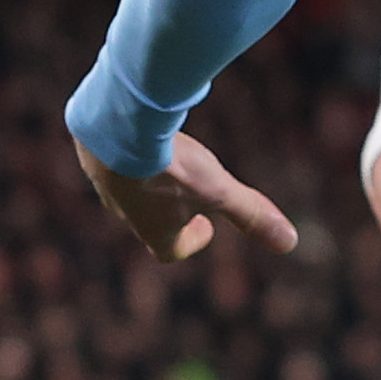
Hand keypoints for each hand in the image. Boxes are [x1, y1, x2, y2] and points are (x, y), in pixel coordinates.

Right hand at [76, 133, 297, 264]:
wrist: (118, 128)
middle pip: (148, 220)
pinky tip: (142, 132)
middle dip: (170, 210)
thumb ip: (251, 214)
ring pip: (128, 187)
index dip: (191, 242)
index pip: (170, 251)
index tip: (208, 227)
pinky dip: (129, 151)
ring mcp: (104, 182)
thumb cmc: (171, 167)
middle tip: (191, 193)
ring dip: (149, 179)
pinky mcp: (92, 152)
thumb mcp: (219, 190)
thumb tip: (289, 242)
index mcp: (154, 230)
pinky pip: (111, 158)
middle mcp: (125, 212)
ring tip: (169, 160)